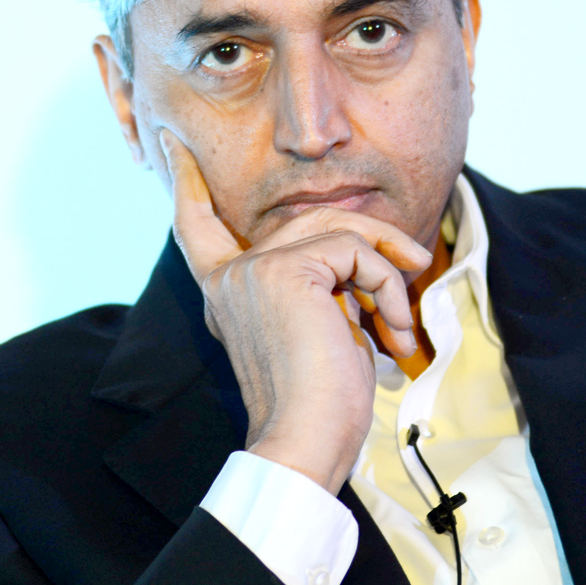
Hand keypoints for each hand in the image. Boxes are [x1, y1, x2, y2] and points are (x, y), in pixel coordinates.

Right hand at [161, 130, 430, 492]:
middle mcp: (230, 276)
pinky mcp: (284, 271)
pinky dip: (386, 285)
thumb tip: (366, 258)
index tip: (170, 142)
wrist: (305, 442)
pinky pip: (354, 250)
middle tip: (415, 263)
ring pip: (338, 228)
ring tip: (402, 317)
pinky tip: (392, 327)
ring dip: (387, 268)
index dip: (186, 183)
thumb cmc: (320, 406)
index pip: (197, 226)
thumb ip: (321, 286)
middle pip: (308, 220)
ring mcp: (253, 270)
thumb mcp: (319, 330)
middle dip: (372, 240)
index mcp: (227, 293)